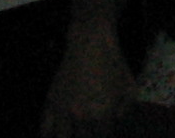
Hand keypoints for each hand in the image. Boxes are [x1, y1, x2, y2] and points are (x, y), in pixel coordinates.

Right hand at [39, 21, 135, 136]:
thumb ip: (125, 110)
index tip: (102, 131)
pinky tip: (54, 134)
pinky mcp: (50, 103)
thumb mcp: (129, 86)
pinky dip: (49, 135)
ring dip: (67, 136)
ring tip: (72, 133)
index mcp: (102, 114)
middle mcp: (81, 116)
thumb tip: (115, 122)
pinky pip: (45, 129)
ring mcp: (63, 111)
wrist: (90, 45)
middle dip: (86, 136)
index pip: (101, 137)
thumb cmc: (114, 64)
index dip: (102, 135)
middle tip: (88, 131)